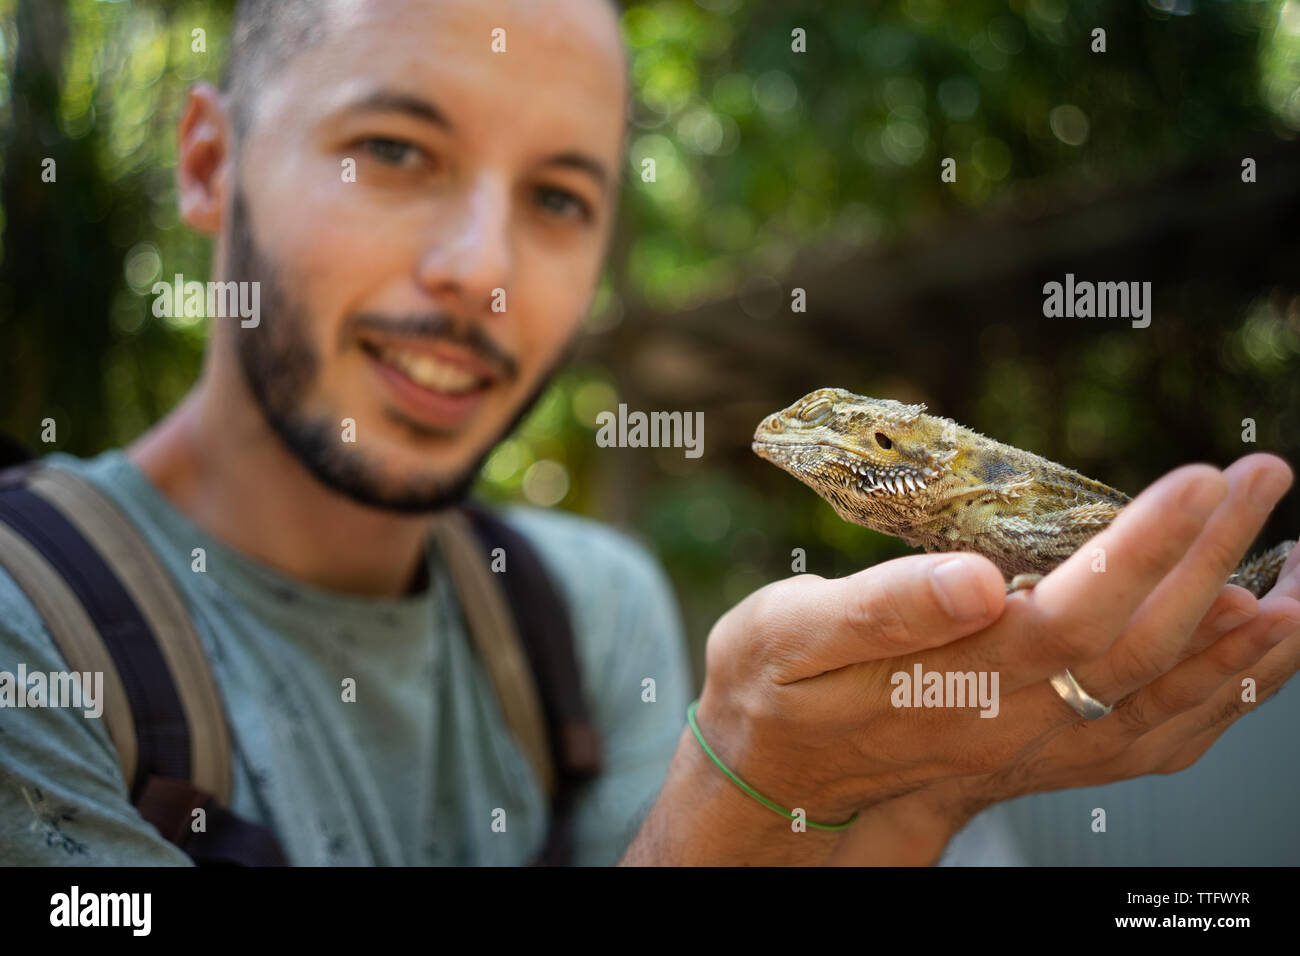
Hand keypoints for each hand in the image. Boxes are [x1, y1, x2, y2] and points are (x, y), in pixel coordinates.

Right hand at [690, 454, 1297, 863]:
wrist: (772, 780)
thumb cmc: (772, 689)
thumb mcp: (791, 635)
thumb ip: (885, 607)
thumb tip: (979, 579)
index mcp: (958, 678)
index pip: (1078, 610)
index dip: (1147, 546)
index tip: (1202, 478)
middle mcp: (1012, 721)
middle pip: (1142, 644)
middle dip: (1215, 556)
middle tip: (1265, 474)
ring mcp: (1033, 746)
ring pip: (1166, 701)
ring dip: (1245, 641)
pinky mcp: (1039, 754)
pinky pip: (1152, 741)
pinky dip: (1219, 702)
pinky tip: (1248, 663)